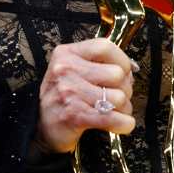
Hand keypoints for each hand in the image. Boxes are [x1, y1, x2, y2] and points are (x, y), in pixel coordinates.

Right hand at [36, 38, 138, 153]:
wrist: (42, 125)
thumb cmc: (62, 96)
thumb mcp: (72, 70)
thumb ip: (98, 63)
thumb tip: (131, 68)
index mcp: (66, 54)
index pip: (104, 47)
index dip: (122, 60)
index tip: (124, 71)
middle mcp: (66, 70)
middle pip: (116, 74)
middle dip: (124, 88)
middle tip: (116, 96)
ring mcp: (70, 92)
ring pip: (118, 97)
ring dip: (123, 109)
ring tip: (113, 111)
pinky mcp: (75, 115)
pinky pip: (112, 118)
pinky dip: (123, 123)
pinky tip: (122, 124)